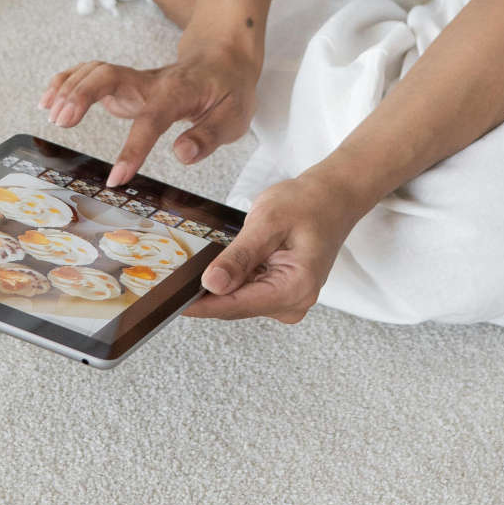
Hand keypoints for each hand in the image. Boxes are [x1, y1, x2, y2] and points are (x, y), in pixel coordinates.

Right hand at [37, 37, 261, 187]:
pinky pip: (90, 74)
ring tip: (50, 114)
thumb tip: (182, 155)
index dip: (134, 147)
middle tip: (61, 121)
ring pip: (96, 72)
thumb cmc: (228, 89)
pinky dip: (66, 81)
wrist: (223, 56)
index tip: (117, 178)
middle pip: (110, 76)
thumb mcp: (234, 116)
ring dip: (70, 87)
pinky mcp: (124, 82)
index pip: (153, 118)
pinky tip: (47, 99)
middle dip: (82, 94)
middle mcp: (151, 81)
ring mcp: (135, 79)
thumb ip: (208, 136)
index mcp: (179, 93)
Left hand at [179, 172, 354, 324]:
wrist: (332, 198)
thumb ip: (240, 256)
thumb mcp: (268, 222)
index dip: (200, 304)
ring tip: (194, 264)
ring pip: (239, 300)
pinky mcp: (282, 292)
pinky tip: (221, 262)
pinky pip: (248, 292)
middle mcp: (294, 302)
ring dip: (218, 284)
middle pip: (236, 306)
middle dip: (205, 292)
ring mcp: (289, 300)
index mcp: (295, 288)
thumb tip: (211, 284)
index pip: (236, 306)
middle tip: (171, 275)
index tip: (170, 302)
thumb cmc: (307, 203)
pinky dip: (233, 278)